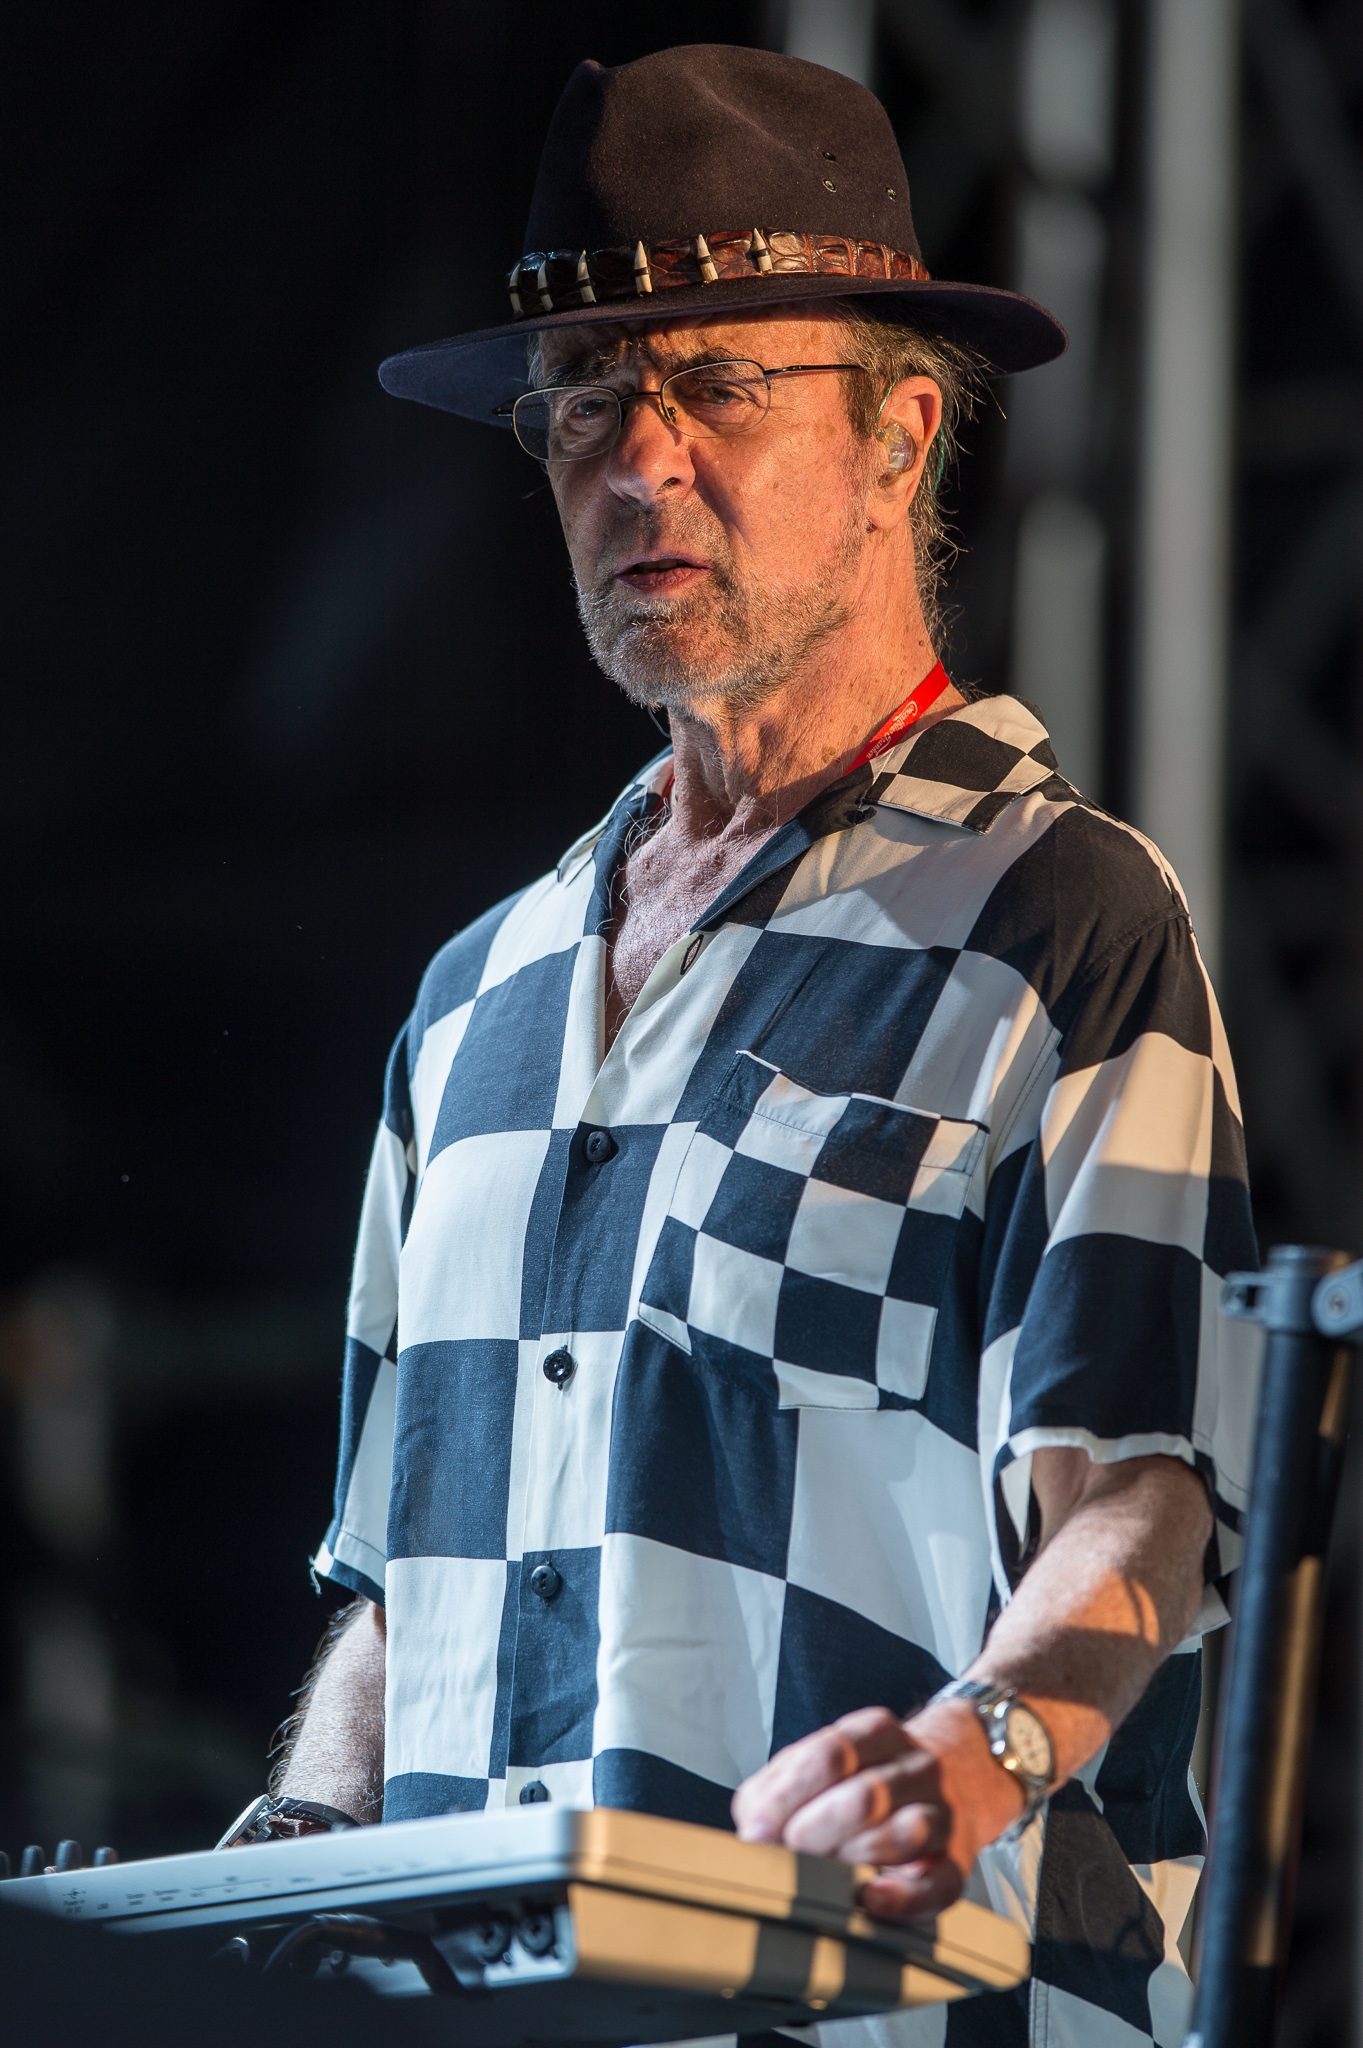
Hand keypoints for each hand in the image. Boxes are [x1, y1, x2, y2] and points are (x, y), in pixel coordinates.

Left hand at [731, 1702, 1024, 1919]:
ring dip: (853, 1857)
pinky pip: (935, 1885)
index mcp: (876, 1733)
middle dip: (814, 1834)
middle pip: (863, 1796)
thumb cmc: (868, 1776)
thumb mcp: (821, 1761)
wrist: (957, 1774)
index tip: (759, 1831)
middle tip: (787, 1855)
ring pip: (903, 1832)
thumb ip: (781, 1787)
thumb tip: (755, 1831)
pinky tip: (870, 1896)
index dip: (786, 1800)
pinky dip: (900, 1897)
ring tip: (822, 1871)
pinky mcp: (955, 1864)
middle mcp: (915, 1767)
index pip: (827, 1757)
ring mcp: (941, 1813)